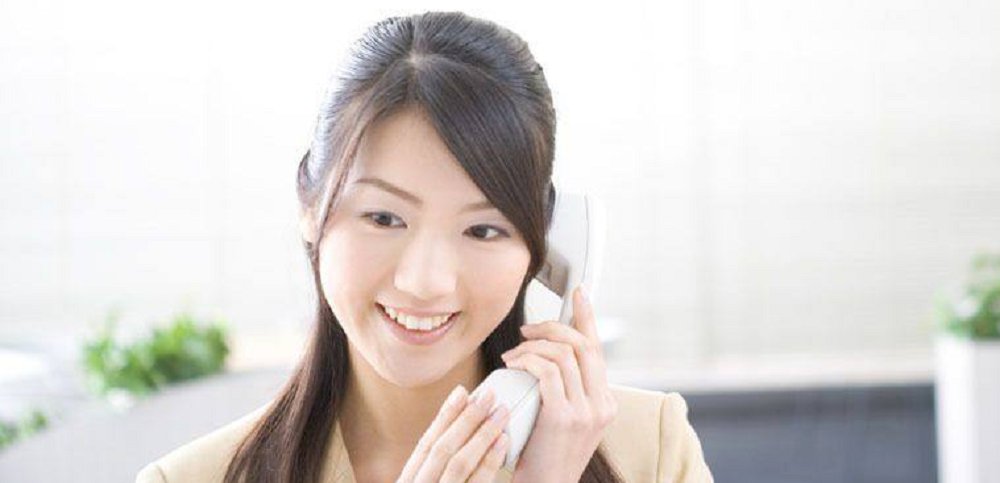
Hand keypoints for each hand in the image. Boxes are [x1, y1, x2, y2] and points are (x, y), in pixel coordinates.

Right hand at [397, 386, 510, 482]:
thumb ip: (435, 468)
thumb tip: (459, 428)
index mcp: (409, 482)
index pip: (425, 444)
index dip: (445, 416)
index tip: (462, 392)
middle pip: (441, 448)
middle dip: (466, 419)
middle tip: (488, 395)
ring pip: (459, 463)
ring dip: (482, 434)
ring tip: (501, 413)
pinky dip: (490, 462)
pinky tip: (502, 443)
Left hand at [500, 285, 617, 482]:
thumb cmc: (544, 455)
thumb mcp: (563, 419)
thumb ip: (564, 390)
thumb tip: (545, 356)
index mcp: (605, 401)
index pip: (598, 349)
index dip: (588, 317)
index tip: (579, 293)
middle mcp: (602, 403)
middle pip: (583, 344)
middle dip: (553, 326)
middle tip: (528, 328)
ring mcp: (587, 410)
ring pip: (565, 353)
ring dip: (535, 344)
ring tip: (515, 353)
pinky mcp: (565, 416)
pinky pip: (547, 371)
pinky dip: (528, 359)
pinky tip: (514, 363)